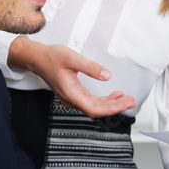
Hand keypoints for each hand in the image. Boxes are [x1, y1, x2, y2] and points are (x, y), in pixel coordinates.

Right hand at [7, 38, 134, 117]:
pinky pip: (91, 101)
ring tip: (125, 99)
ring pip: (95, 106)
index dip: (111, 109)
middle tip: (131, 102)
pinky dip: (104, 100)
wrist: (37, 58)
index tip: (124, 105)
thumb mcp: (72, 59)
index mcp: (72, 93)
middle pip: (97, 109)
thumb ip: (91, 68)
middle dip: (115, 107)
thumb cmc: (50, 58)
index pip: (94, 109)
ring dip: (111, 104)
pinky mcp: (74, 93)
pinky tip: (113, 95)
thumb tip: (106, 75)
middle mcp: (72, 98)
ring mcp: (73, 97)